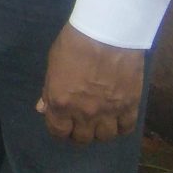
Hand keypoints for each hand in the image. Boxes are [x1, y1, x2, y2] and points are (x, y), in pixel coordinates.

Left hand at [37, 24, 144, 143]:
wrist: (106, 33)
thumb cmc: (74, 44)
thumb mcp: (53, 65)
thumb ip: (49, 91)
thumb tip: (43, 109)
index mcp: (61, 103)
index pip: (58, 132)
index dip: (59, 130)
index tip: (62, 125)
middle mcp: (84, 113)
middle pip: (82, 139)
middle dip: (78, 133)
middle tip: (80, 123)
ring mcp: (109, 112)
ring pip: (105, 137)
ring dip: (100, 131)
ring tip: (99, 121)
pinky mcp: (130, 106)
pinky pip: (126, 128)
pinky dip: (121, 127)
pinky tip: (117, 119)